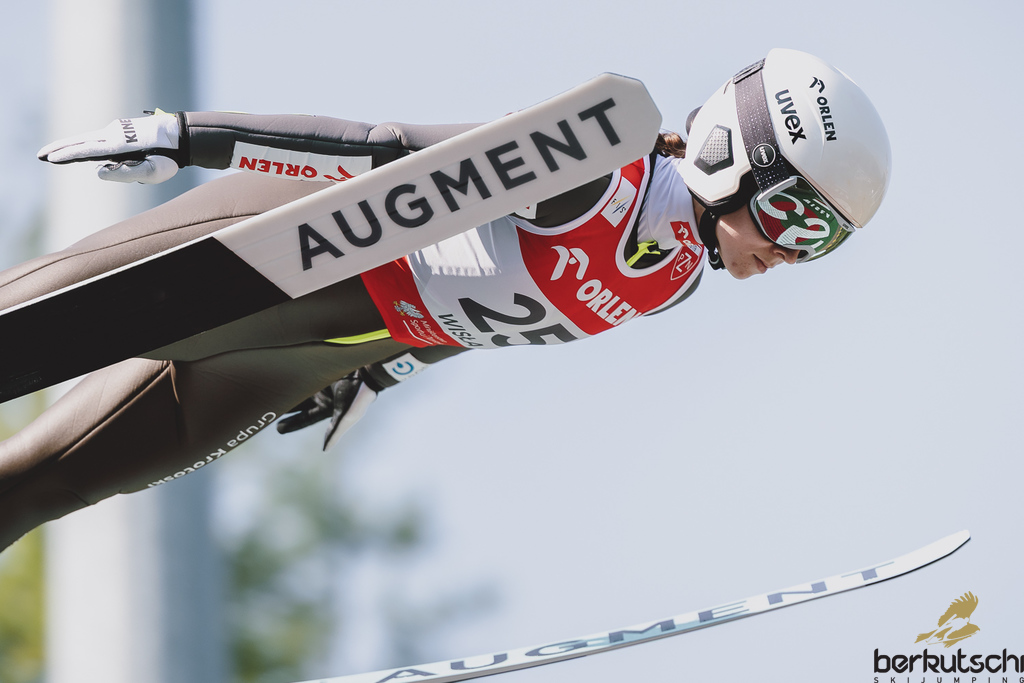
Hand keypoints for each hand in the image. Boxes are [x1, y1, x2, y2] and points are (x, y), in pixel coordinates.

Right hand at [37, 111, 181, 183]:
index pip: (86, 150)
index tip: (50, 158)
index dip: (67, 155)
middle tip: (41, 155)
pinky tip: (107, 154)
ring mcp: (116, 129)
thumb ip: (126, 174)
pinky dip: (93, 147)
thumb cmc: (168, 158)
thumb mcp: (152, 172)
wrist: (181, 136)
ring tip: (66, 156)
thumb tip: (99, 172)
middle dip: (60, 148)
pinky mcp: (121, 130)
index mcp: (118, 144)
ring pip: (92, 142)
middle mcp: (113, 133)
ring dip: (79, 149)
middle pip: (81, 141)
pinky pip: (103, 141)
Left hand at [276, 371, 378, 450]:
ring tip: (269, 391)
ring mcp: (320, 382)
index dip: (292, 424)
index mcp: (326, 410)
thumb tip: (326, 449)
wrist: (368, 372)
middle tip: (267, 410)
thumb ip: (334, 432)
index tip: (278, 429)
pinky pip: (301, 374)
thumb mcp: (346, 417)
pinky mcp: (320, 369)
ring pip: (297, 387)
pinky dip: (291, 375)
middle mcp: (321, 396)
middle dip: (283, 407)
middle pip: (297, 403)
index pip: (304, 419)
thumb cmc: (358, 396)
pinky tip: (280, 373)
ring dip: (285, 390)